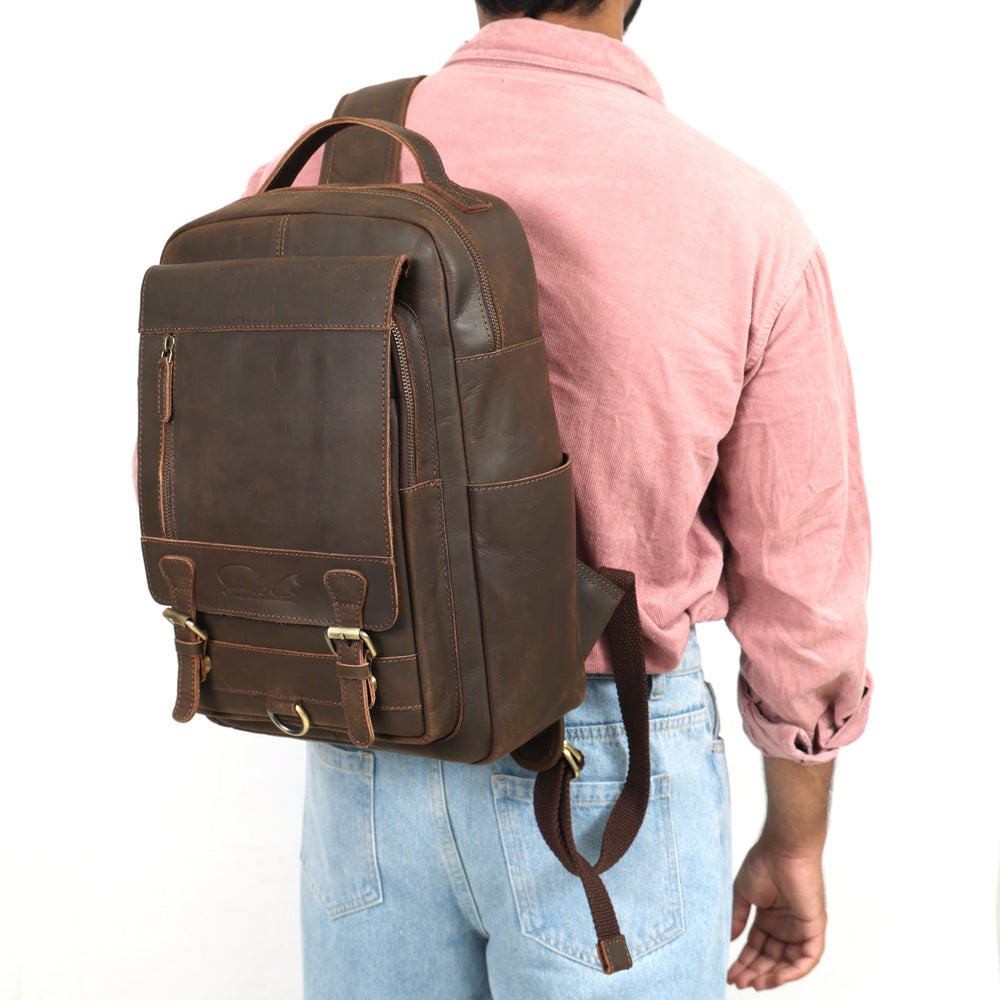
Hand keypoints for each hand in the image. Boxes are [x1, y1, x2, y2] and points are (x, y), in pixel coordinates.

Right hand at [727, 839, 826, 989]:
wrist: (782, 849)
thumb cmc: (764, 863)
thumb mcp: (743, 894)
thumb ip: (738, 918)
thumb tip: (729, 940)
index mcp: (770, 917)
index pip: (757, 947)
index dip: (744, 962)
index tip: (730, 973)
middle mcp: (786, 926)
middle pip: (771, 958)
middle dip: (754, 972)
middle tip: (738, 982)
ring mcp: (800, 928)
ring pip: (788, 963)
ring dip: (771, 976)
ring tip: (753, 983)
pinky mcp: (814, 928)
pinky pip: (808, 959)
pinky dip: (793, 971)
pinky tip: (774, 977)